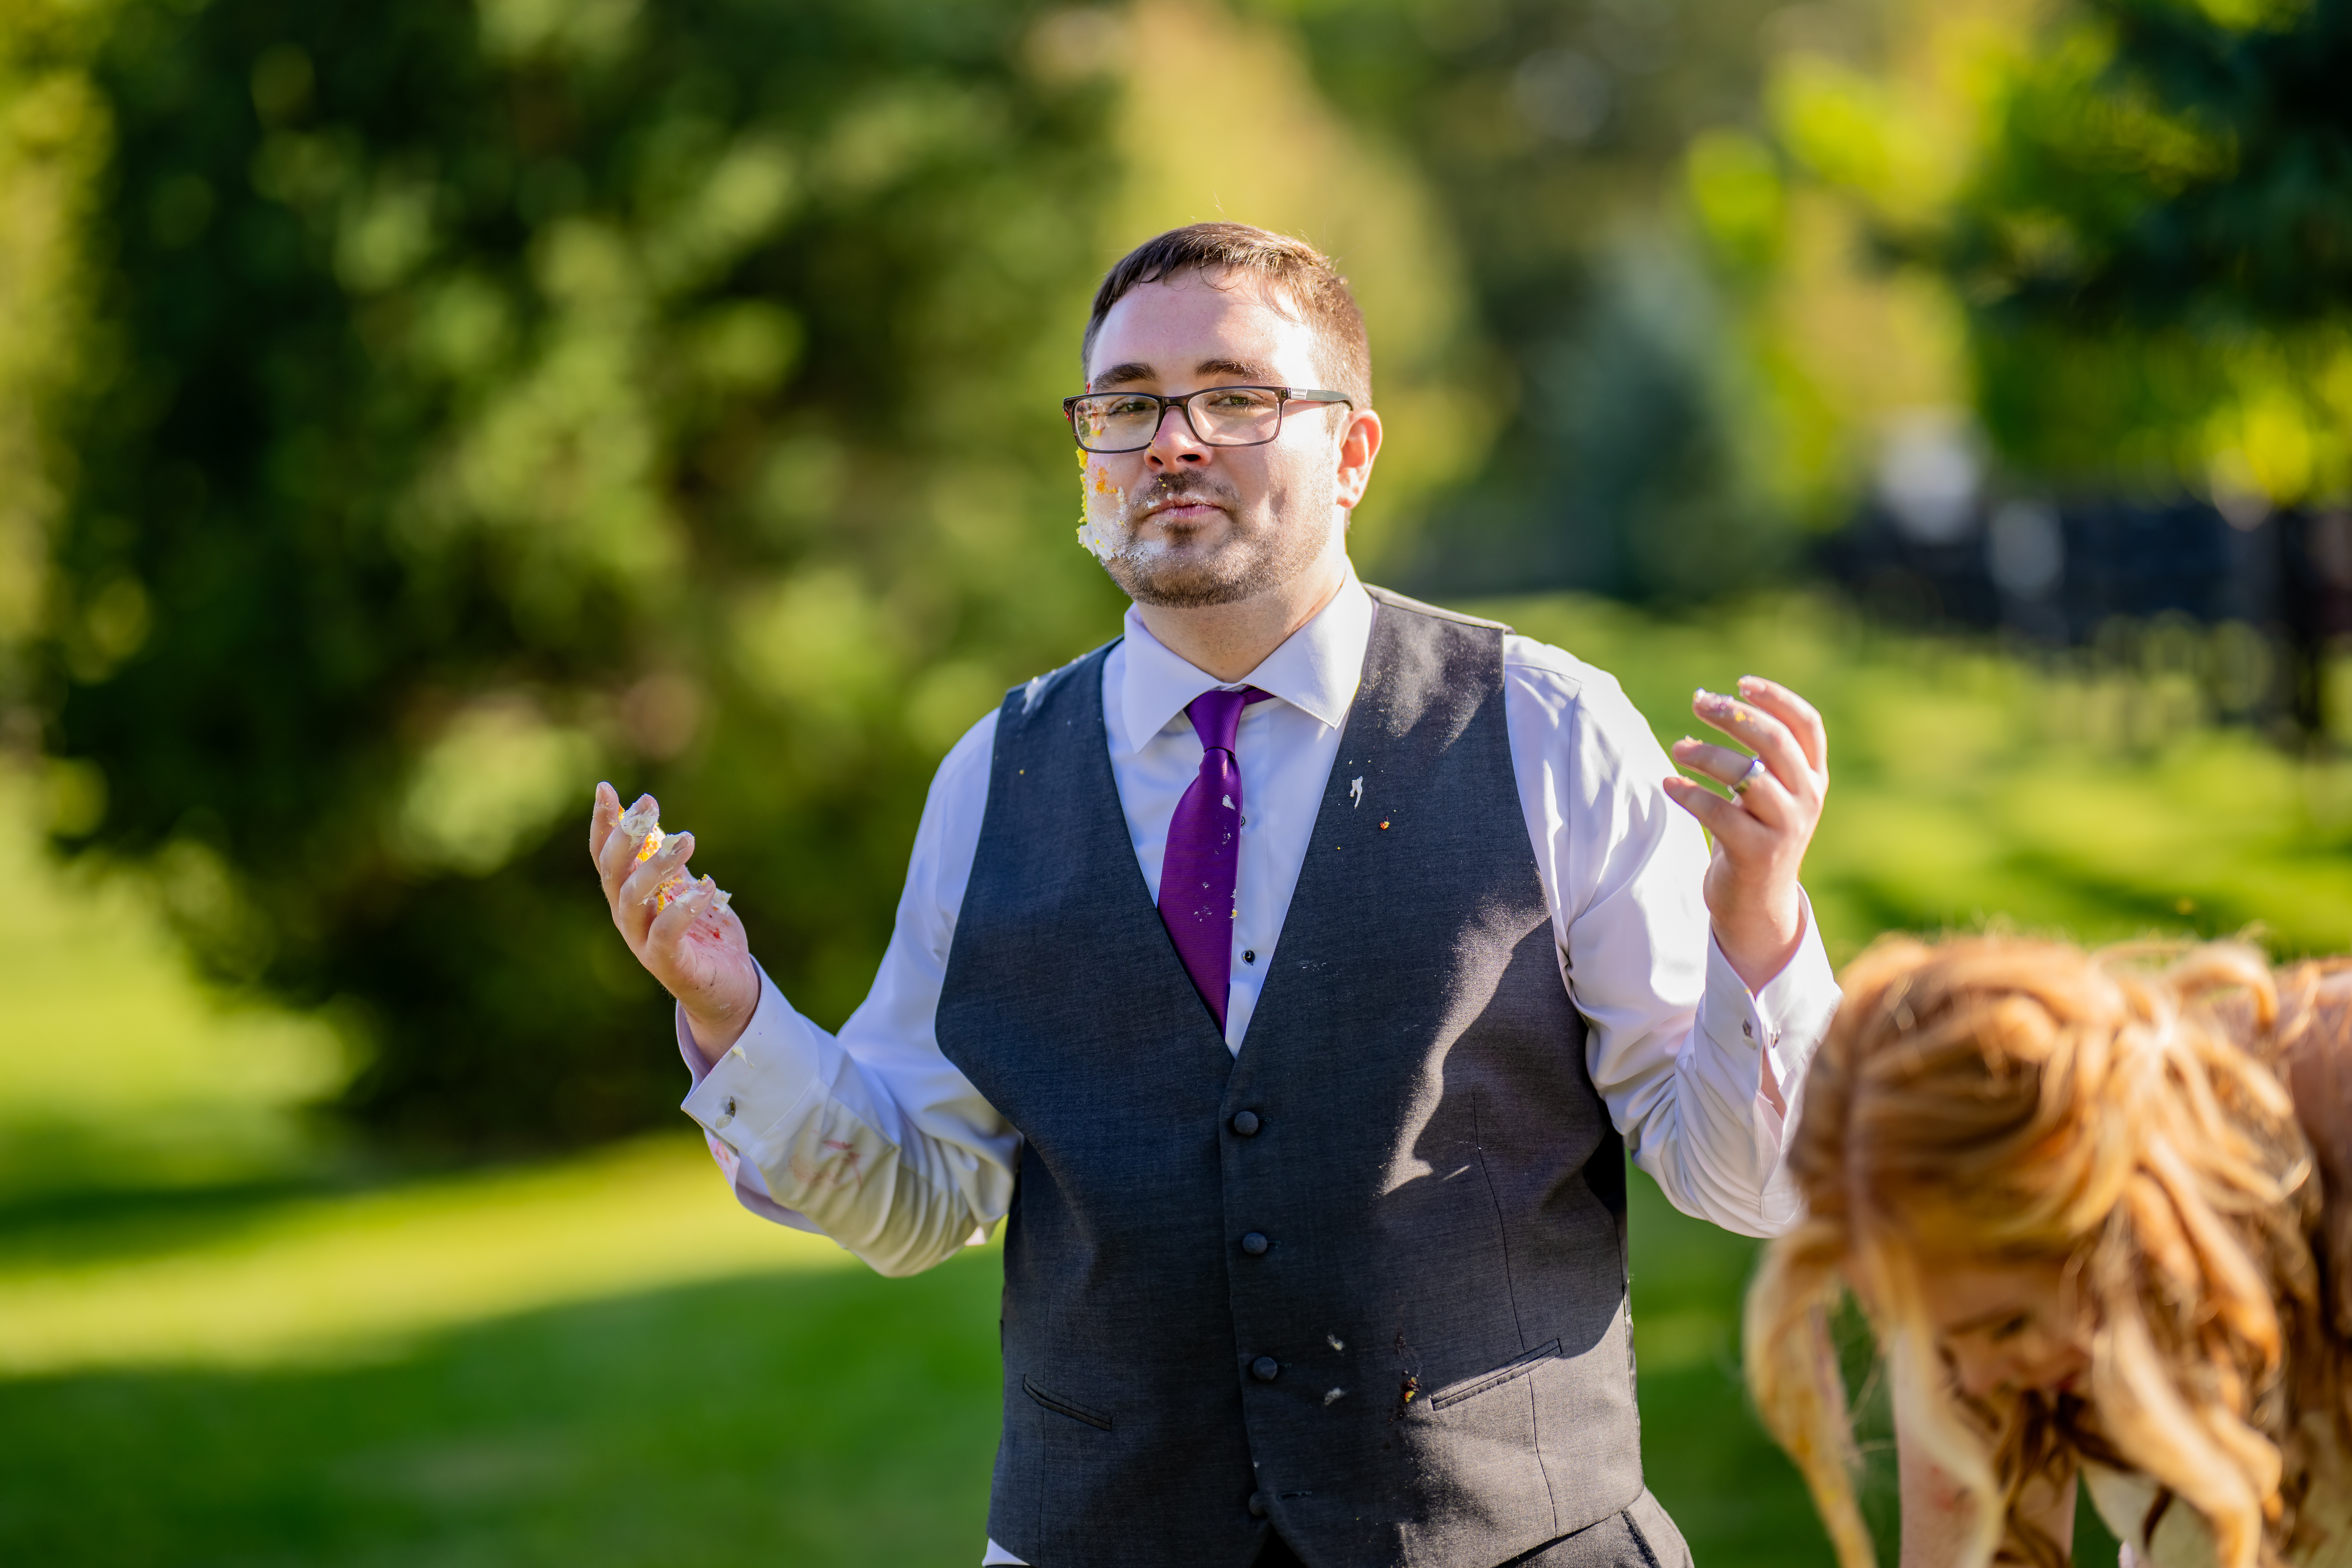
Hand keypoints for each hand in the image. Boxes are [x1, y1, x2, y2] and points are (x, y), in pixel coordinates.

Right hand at [589, 781, 760, 1063]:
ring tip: (688, 840)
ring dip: (657, 865)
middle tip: (650, 804)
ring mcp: (644, 943)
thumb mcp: (686, 890)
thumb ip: (669, 864)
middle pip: (612, 873)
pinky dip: (684, 908)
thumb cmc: (706, 936)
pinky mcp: (669, 965)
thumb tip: (655, 823)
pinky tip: (707, 887)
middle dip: (627, 835)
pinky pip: (667, 933)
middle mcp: (628, 919)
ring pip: (633, 899)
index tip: (606, 789)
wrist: (728, 990)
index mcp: (628, 898)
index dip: (602, 824)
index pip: (604, 856)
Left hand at [1659, 677, 1828, 993]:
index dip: (1776, 697)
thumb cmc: (1754, 834)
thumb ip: (1759, 755)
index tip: (1740, 684)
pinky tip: (1668, 784)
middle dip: (1733, 715)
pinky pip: (1718, 813)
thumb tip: (1712, 701)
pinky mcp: (1756, 853)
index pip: (1807, 724)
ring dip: (1705, 754)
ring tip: (1677, 748)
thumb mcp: (1769, 792)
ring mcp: (1785, 827)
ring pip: (1746, 775)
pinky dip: (1688, 794)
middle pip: (1774, 741)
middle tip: (1698, 702)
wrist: (1757, 904)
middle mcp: (1807, 799)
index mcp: (1814, 778)